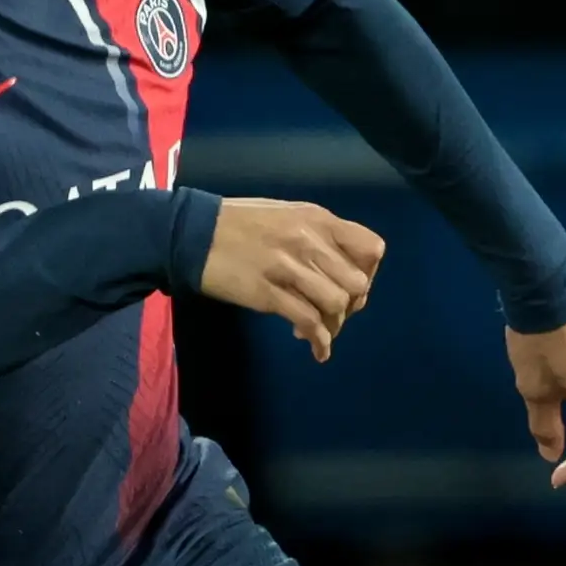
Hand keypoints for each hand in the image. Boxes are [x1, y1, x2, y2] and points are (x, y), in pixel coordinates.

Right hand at [199, 197, 382, 362]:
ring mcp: (290, 267)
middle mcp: (310, 241)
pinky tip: (317, 350)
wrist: (194, 233)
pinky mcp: (269, 293)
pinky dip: (319, 341)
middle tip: (335, 313)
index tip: (352, 286)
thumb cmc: (239, 223)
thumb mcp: (287, 216)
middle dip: (352, 306)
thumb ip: (317, 236)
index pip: (371, 249)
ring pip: (336, 305)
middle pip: (357, 284)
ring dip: (334, 325)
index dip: (369, 273)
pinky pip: (309, 322)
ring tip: (319, 330)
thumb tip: (339, 266)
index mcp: (318, 219)